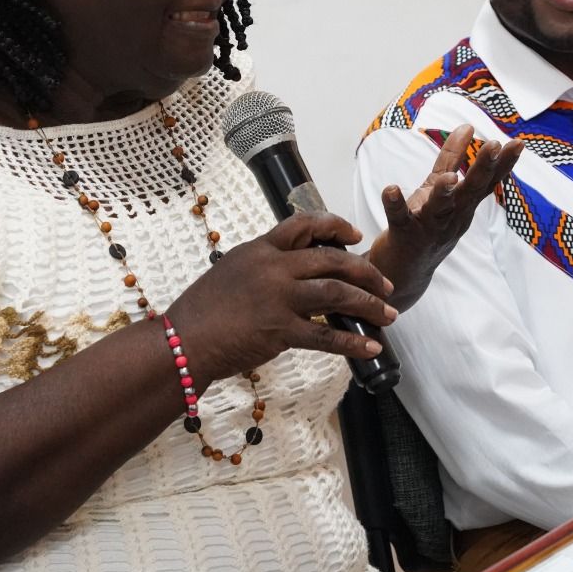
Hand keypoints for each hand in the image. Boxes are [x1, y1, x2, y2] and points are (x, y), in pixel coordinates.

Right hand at [167, 212, 396, 380]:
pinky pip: (326, 335)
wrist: (183, 339)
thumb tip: (294, 270)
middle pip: (333, 260)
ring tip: (389, 315)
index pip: (305, 224)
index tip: (356, 238)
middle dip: (366, 273)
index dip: (336, 227)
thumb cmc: (203, 310)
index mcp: (261, 249)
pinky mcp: (280, 330)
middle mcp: (274, 268)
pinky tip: (370, 347)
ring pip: (337, 294)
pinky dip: (352, 342)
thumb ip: (265, 266)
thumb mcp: (234, 270)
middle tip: (386, 285)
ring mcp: (278, 298)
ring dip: (369, 304)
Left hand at [369, 124, 523, 310]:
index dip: (503, 164)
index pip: (487, 183)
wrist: (402, 274)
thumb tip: (468, 125)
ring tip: (447, 178)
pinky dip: (395, 204)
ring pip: (440, 208)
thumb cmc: (424, 226)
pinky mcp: (403, 235)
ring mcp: (429, 228)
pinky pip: (400, 218)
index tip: (518, 144)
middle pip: (470, 192)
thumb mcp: (441, 190)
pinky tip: (391, 189)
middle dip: (483, 169)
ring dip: (444, 193)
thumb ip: (452, 159)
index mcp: (463, 205)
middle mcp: (452, 218)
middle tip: (494, 146)